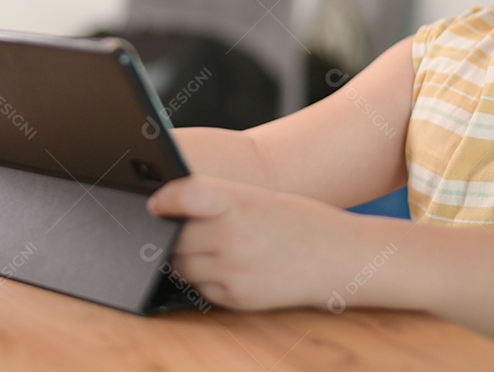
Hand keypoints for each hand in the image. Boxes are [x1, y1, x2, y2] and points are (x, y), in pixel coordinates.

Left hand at [147, 176, 353, 310]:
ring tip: (202, 247)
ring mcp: (235, 271)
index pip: (188, 195)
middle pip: (177, 236)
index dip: (166, 199)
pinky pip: (201, 288)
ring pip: (183, 266)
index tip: (155, 203)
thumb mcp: (258, 198)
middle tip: (172, 227)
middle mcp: (235, 237)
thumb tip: (167, 209)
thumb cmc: (297, 220)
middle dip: (171, 232)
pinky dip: (202, 278)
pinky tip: (221, 266)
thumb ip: (216, 201)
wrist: (338, 256)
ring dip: (183, 258)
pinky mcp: (238, 297)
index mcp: (241, 202)